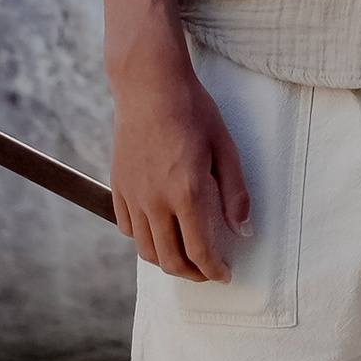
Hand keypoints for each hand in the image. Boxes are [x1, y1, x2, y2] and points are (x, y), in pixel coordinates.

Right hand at [108, 38, 251, 279]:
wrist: (150, 86)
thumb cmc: (193, 111)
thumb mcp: (225, 147)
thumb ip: (235, 193)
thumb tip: (243, 230)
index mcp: (187, 192)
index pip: (200, 250)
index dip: (213, 269)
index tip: (224, 275)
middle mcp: (155, 202)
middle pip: (170, 260)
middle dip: (192, 274)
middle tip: (207, 272)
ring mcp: (133, 197)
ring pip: (146, 250)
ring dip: (167, 262)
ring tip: (185, 257)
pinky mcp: (118, 188)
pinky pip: (127, 229)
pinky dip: (144, 240)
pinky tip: (159, 232)